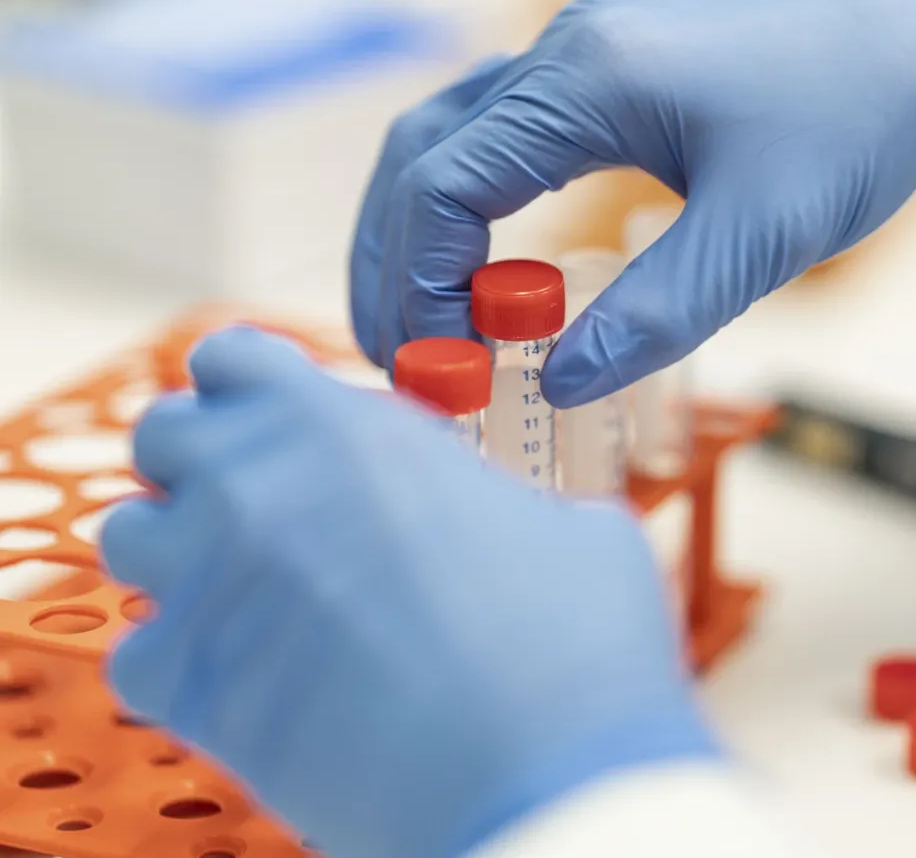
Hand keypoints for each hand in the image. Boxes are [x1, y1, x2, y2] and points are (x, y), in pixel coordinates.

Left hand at [101, 328, 711, 857]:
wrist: (542, 773)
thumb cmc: (573, 642)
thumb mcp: (569, 525)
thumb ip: (497, 501)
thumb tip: (504, 528)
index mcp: (346, 427)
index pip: (232, 357)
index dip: (252, 388)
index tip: (278, 422)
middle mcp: (256, 486)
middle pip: (163, 434)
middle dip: (202, 463)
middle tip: (265, 508)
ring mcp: (208, 582)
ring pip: (127, 536)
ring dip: (180, 556)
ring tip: (253, 596)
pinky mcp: (184, 687)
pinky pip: (135, 653)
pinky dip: (182, 665)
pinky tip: (252, 683)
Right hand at [350, 0, 915, 405]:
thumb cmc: (857, 123)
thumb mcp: (761, 234)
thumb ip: (657, 313)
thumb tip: (559, 386)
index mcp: (587, 79)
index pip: (440, 182)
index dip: (417, 284)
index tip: (436, 369)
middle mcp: (566, 51)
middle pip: (421, 154)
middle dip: (395, 262)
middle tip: (402, 360)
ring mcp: (586, 53)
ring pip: (454, 140)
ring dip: (426, 233)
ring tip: (433, 327)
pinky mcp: (615, 72)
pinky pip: (507, 137)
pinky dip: (478, 207)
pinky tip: (501, 273)